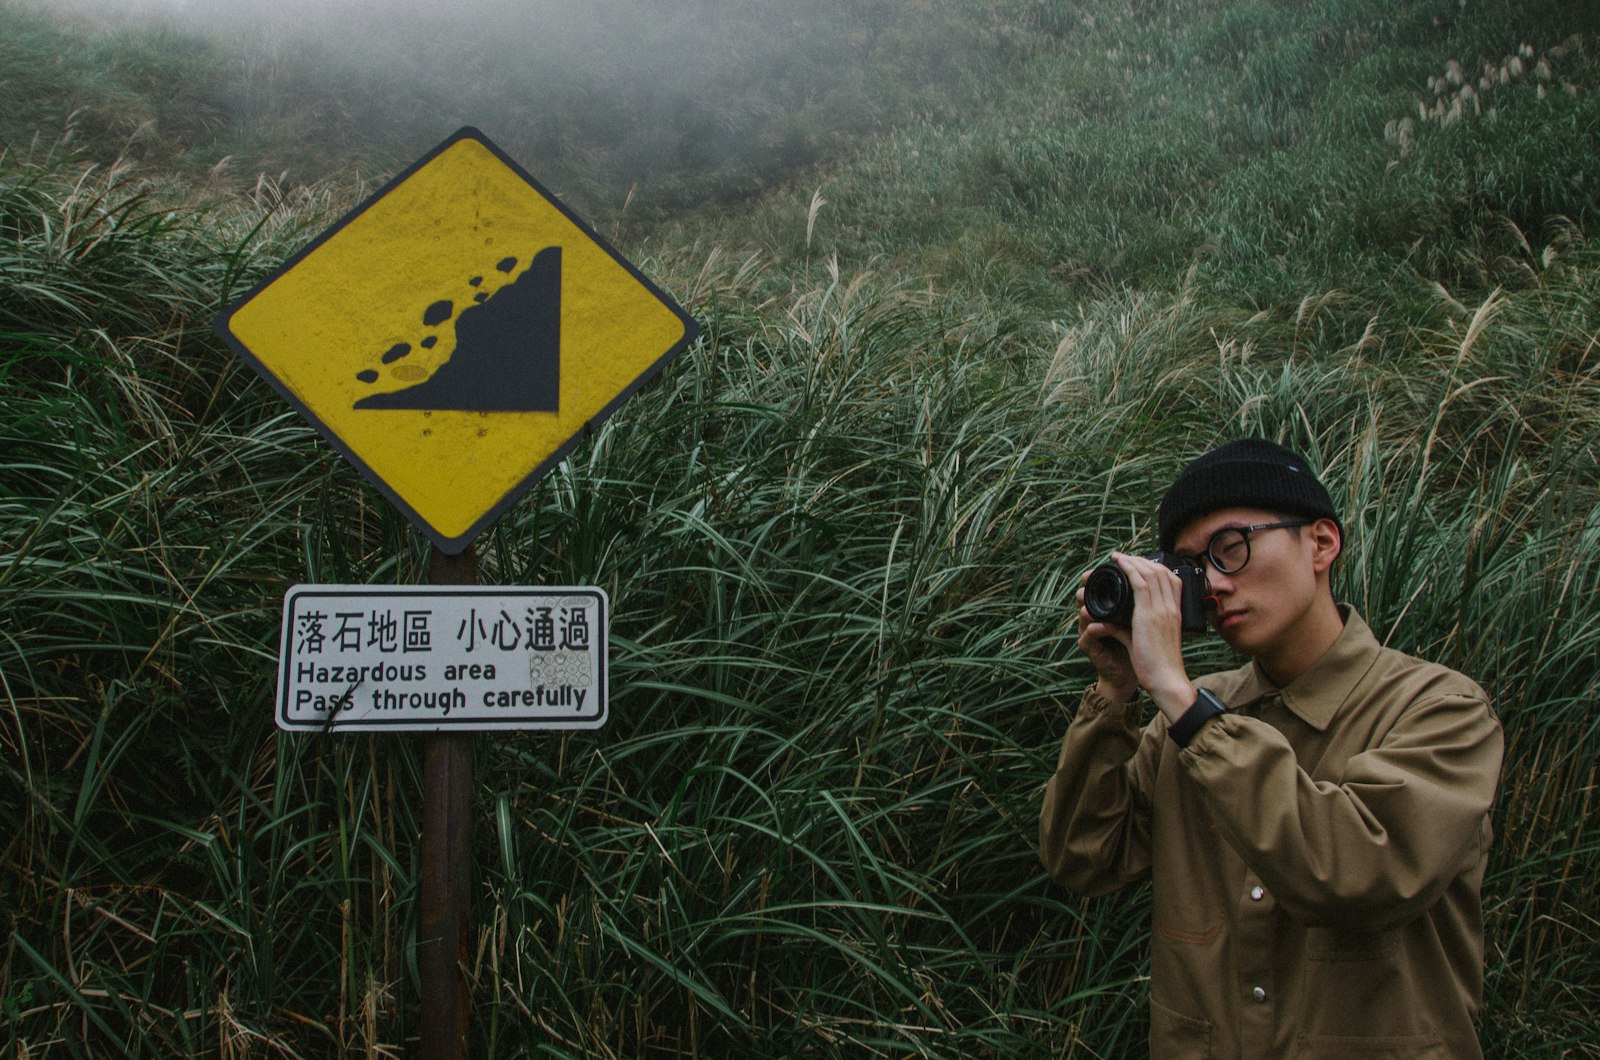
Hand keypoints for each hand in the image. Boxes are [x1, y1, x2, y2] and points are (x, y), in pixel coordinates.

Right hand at [1077, 574, 1136, 702]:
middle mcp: (1097, 618)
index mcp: (1110, 610)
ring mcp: (1090, 632)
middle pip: (1087, 595)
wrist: (1136, 676)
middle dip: (1089, 584)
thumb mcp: (1144, 621)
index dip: (1103, 579)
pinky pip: (1089, 635)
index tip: (1113, 563)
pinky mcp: (1090, 648)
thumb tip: (1156, 580)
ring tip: (1089, 598)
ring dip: (1086, 603)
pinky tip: (1101, 624)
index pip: (1103, 588)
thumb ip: (1143, 602)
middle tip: (1090, 574)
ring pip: (1083, 612)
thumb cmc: (1141, 648)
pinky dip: (1095, 628)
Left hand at [1080, 553, 1195, 721]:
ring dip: (1132, 561)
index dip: (1156, 567)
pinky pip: (1139, 583)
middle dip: (1141, 560)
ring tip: (1117, 557)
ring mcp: (1161, 610)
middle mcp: (1171, 607)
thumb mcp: (1151, 641)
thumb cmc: (1160, 665)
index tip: (1140, 564)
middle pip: (1160, 572)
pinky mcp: (1148, 615)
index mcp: (1176, 612)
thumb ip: (1136, 628)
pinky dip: (1129, 569)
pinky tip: (1118, 564)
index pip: (1172, 580)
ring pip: (1149, 573)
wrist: (1166, 679)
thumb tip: (1114, 622)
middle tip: (1125, 557)